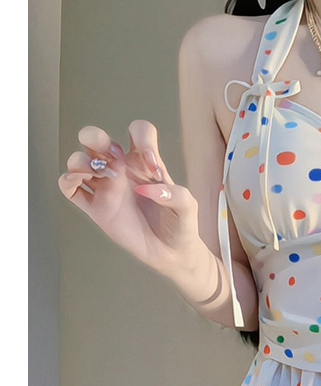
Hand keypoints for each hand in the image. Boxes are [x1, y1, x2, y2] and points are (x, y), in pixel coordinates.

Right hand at [58, 120, 201, 273]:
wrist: (170, 253)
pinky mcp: (95, 208)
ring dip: (80, 161)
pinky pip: (69, 187)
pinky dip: (67, 181)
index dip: (142, 138)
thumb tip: (145, 189)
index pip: (138, 131)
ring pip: (78, 159)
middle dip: (94, 136)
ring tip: (99, 176)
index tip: (152, 167)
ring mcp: (106, 188)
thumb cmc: (180, 226)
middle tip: (111, 157)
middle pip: (96, 137)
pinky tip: (81, 185)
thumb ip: (175, 194)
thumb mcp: (187, 206)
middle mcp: (121, 170)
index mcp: (144, 163)